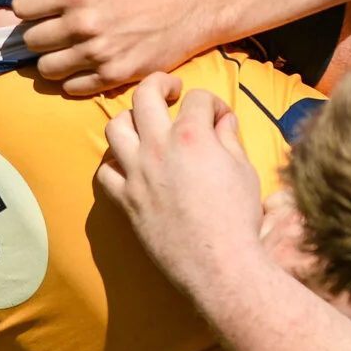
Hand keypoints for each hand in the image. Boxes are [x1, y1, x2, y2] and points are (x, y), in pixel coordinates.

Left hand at [11, 0, 210, 95]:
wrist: (185, 5)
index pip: (21, 7)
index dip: (30, 4)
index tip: (45, 5)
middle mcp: (83, 25)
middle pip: (31, 41)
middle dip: (41, 32)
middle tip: (60, 26)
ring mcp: (98, 54)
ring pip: (46, 69)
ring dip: (54, 58)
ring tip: (71, 46)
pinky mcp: (113, 76)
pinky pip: (71, 88)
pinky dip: (74, 78)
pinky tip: (87, 62)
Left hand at [97, 76, 267, 294]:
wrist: (218, 266)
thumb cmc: (238, 218)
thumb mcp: (244, 171)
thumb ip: (229, 140)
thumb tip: (223, 121)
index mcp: (191, 136)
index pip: (197, 98)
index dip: (212, 102)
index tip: (220, 117)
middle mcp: (158, 148)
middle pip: (144, 95)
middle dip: (160, 84)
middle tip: (172, 91)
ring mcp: (137, 174)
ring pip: (115, 127)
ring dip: (130, 119)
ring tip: (144, 123)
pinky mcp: (126, 201)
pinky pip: (106, 172)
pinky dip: (115, 162)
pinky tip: (129, 163)